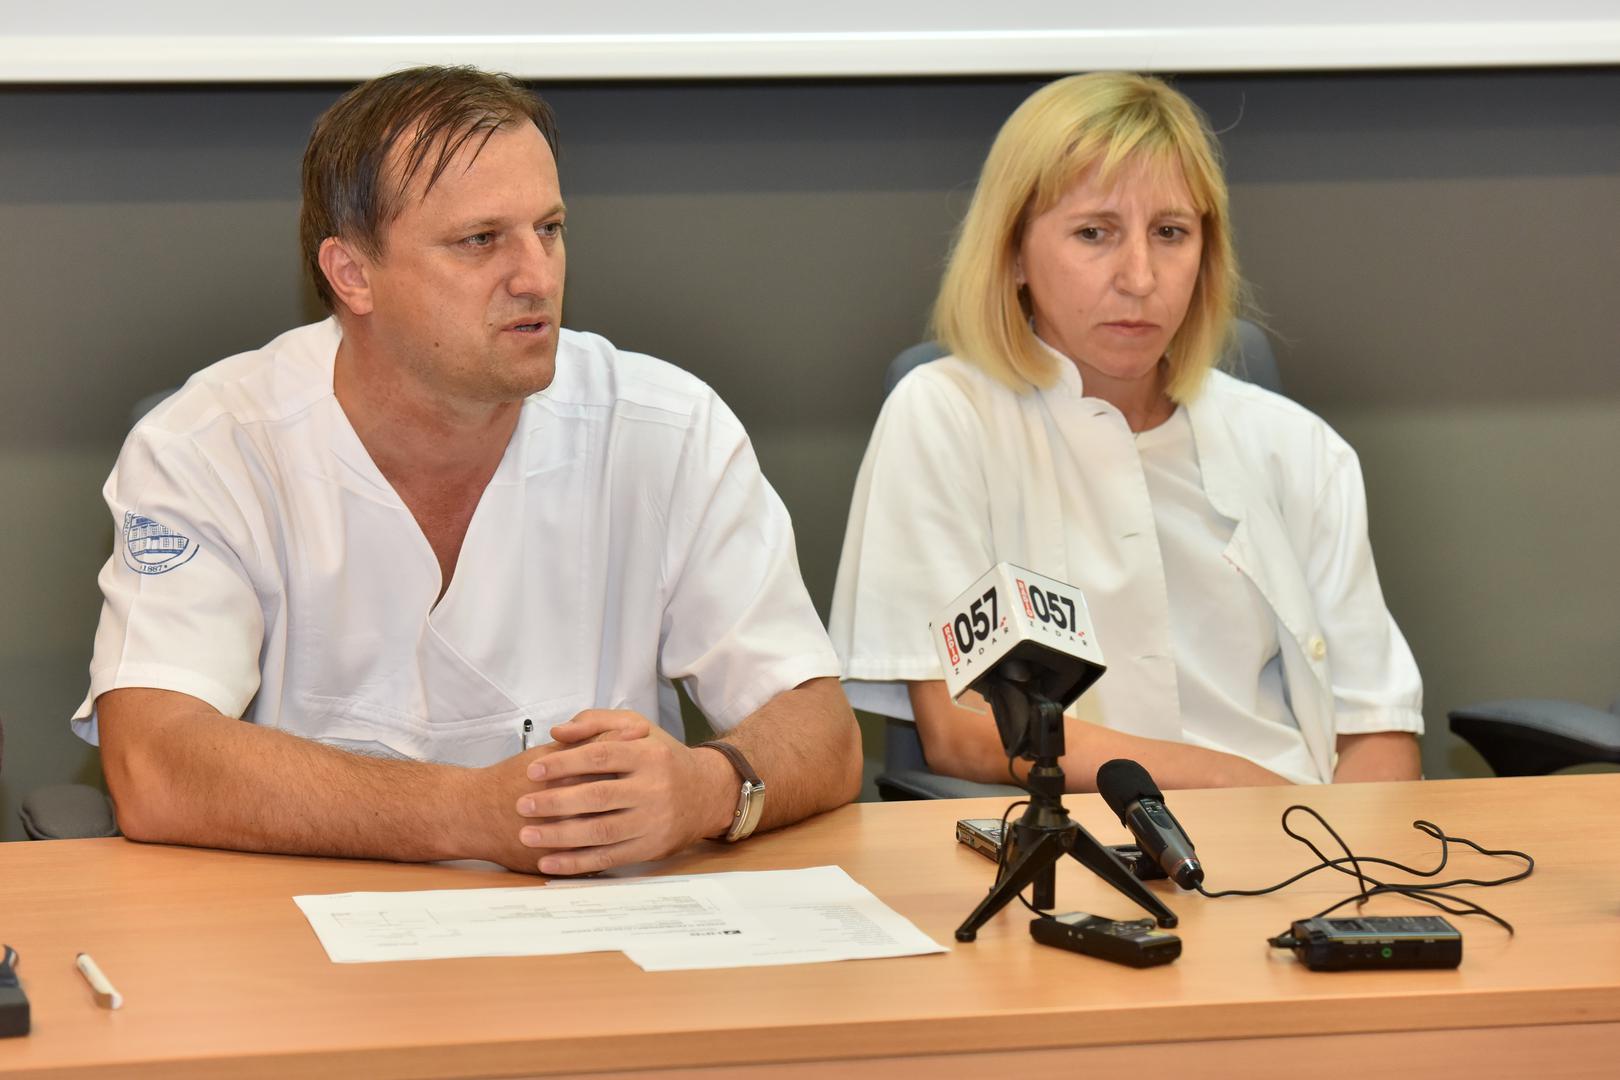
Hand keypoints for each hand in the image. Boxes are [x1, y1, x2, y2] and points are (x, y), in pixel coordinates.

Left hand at [512, 710, 732, 875]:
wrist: (707, 793)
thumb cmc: (662, 759)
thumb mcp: (638, 728)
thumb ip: (596, 722)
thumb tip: (558, 732)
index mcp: (649, 754)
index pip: (601, 755)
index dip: (564, 763)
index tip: (533, 770)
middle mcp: (654, 788)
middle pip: (598, 796)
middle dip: (556, 803)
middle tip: (522, 805)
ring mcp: (653, 821)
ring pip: (601, 831)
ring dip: (560, 836)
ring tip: (527, 834)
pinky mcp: (650, 848)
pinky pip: (609, 858)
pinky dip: (576, 863)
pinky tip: (550, 861)